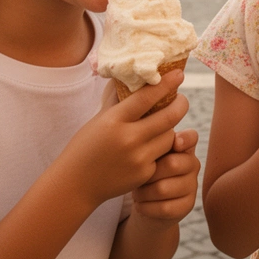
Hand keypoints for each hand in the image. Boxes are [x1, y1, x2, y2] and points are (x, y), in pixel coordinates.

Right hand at [57, 71, 188, 208]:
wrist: (76, 185)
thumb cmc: (85, 147)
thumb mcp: (98, 120)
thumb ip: (117, 100)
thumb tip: (133, 77)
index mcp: (114, 120)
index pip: (147, 97)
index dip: (166, 84)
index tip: (179, 74)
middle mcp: (128, 139)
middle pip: (169, 117)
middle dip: (181, 105)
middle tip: (182, 99)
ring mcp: (138, 158)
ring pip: (170, 136)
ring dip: (169, 128)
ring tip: (162, 125)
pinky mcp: (145, 174)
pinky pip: (163, 155)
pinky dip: (160, 149)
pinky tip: (150, 147)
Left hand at [131, 128, 200, 224]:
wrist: (146, 202)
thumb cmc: (142, 170)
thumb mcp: (143, 152)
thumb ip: (146, 137)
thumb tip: (141, 116)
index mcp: (183, 147)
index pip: (191, 138)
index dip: (184, 139)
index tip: (175, 143)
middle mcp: (192, 164)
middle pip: (172, 164)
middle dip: (148, 172)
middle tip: (135, 176)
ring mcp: (192, 186)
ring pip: (164, 189)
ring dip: (143, 192)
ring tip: (135, 191)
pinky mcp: (187, 206)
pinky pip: (164, 208)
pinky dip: (146, 207)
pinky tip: (140, 204)